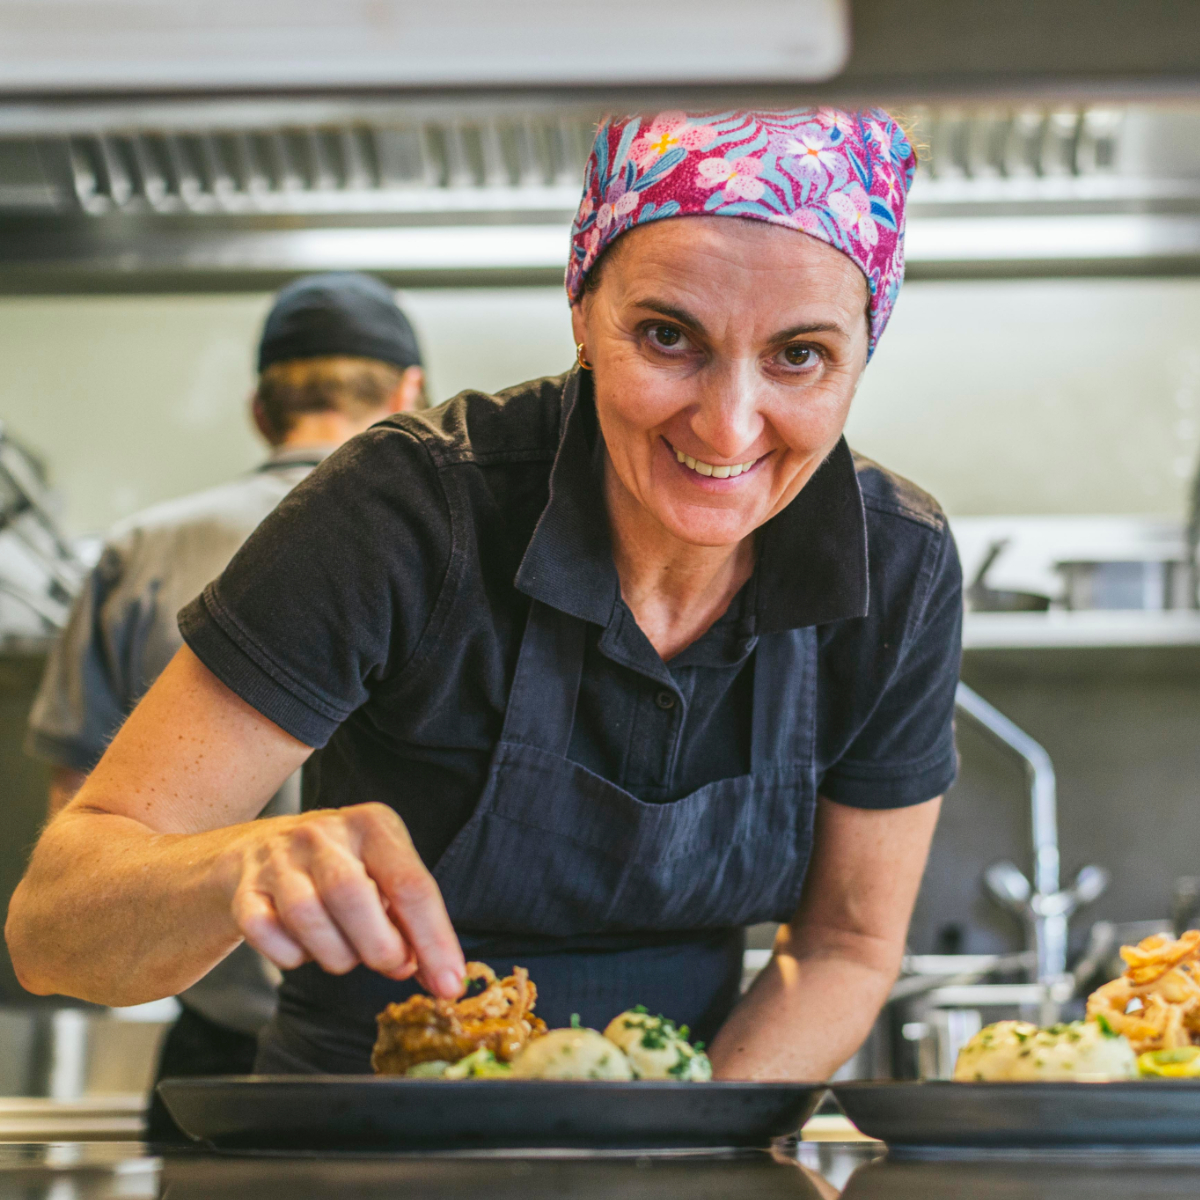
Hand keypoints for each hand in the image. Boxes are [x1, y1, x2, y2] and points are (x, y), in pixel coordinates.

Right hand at [227, 803, 465, 998]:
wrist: (261, 851)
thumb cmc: (341, 869)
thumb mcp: (384, 876)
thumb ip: (412, 923)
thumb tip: (440, 976)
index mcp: (372, 825)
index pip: (410, 884)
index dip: (434, 940)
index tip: (450, 984)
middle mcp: (324, 833)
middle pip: (353, 895)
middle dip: (379, 946)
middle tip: (391, 965)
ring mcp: (278, 858)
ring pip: (308, 916)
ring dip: (336, 955)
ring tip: (346, 953)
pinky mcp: (244, 888)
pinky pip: (266, 935)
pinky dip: (291, 957)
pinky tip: (305, 948)